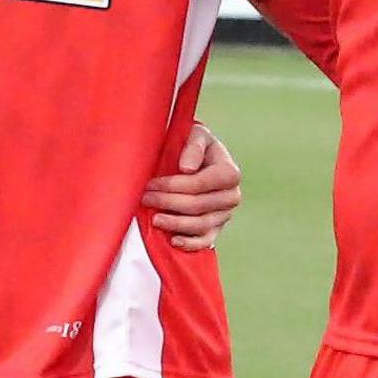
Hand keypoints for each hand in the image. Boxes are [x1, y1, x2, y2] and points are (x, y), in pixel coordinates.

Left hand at [141, 122, 241, 252]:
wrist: (199, 161)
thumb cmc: (195, 145)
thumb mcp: (196, 135)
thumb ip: (193, 146)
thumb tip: (186, 168)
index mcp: (229, 173)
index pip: (199, 184)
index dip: (173, 186)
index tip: (150, 184)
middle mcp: (231, 196)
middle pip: (198, 206)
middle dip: (168, 203)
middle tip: (145, 199)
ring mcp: (225, 214)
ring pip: (200, 225)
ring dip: (175, 223)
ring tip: (154, 219)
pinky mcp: (216, 228)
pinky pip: (205, 241)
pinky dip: (190, 243)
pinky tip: (173, 240)